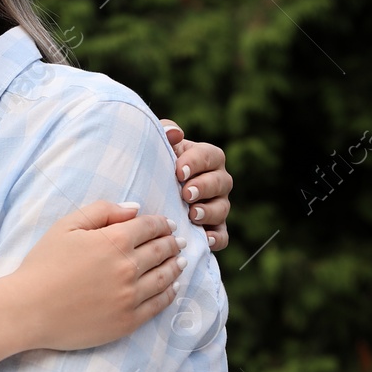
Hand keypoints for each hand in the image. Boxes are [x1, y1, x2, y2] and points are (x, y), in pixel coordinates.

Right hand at [14, 201, 184, 350]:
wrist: (28, 310)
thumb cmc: (43, 265)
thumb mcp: (66, 226)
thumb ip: (102, 211)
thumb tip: (135, 209)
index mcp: (114, 241)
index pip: (150, 227)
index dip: (162, 224)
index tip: (167, 224)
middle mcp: (128, 268)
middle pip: (162, 251)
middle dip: (172, 243)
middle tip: (178, 242)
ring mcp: (130, 297)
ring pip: (165, 277)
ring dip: (176, 266)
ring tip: (180, 262)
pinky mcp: (128, 321)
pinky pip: (159, 304)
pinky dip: (169, 293)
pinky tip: (172, 287)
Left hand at [162, 121, 231, 251]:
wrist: (149, 193)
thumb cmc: (155, 164)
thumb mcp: (159, 145)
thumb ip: (165, 132)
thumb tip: (175, 133)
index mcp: (206, 158)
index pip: (210, 156)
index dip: (196, 163)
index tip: (178, 172)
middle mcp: (217, 181)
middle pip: (221, 182)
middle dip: (204, 187)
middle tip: (186, 194)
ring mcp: (217, 206)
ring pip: (223, 208)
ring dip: (209, 211)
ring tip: (193, 214)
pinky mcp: (214, 229)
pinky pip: (222, 236)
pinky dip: (216, 238)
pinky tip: (205, 239)